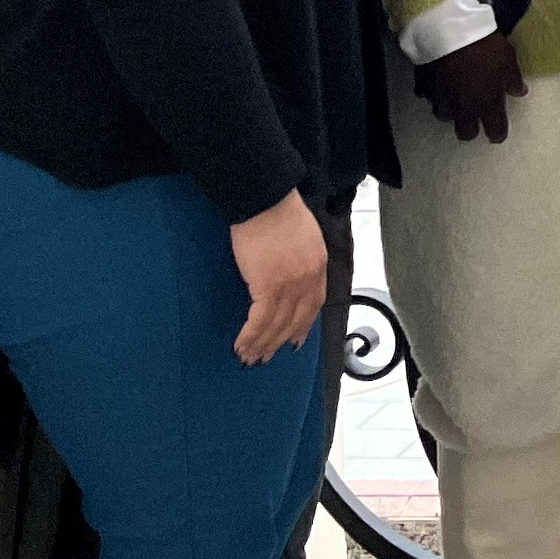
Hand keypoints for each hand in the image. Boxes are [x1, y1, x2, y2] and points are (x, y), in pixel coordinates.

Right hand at [228, 190, 329, 365]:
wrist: (265, 201)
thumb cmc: (278, 211)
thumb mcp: (303, 236)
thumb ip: (301, 258)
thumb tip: (289, 272)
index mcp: (318, 265)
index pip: (314, 304)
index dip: (303, 325)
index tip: (295, 340)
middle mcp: (308, 279)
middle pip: (296, 320)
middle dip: (279, 341)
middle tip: (266, 357)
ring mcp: (290, 285)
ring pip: (277, 324)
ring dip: (262, 344)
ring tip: (249, 357)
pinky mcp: (268, 286)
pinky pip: (260, 320)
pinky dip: (250, 335)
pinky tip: (241, 344)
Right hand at [419, 34, 525, 145]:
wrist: (449, 32)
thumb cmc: (486, 48)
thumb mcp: (508, 61)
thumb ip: (513, 81)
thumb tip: (519, 92)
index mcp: (487, 105)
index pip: (495, 132)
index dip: (498, 133)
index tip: (498, 131)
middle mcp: (463, 109)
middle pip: (465, 133)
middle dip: (471, 128)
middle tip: (475, 117)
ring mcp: (441, 100)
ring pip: (444, 116)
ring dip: (451, 110)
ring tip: (456, 97)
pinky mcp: (424, 88)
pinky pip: (429, 96)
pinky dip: (435, 92)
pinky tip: (439, 81)